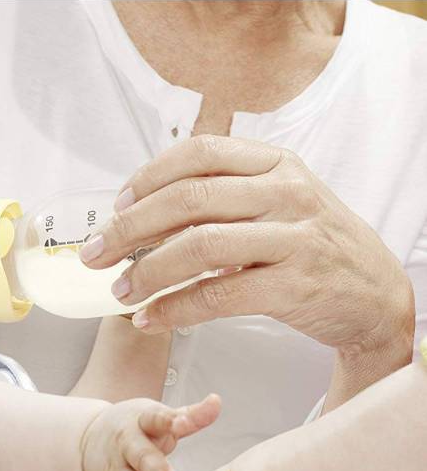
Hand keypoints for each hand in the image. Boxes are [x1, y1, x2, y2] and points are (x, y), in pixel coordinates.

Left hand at [80, 135, 413, 354]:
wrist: (376, 295)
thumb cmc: (314, 247)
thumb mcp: (280, 201)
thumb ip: (225, 194)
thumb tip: (143, 207)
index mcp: (276, 163)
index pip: (198, 153)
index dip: (147, 177)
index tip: (117, 205)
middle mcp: (286, 192)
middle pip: (187, 199)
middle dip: (129, 228)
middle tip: (96, 254)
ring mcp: (293, 238)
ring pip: (198, 247)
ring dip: (146, 272)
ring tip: (120, 290)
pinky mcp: (295, 285)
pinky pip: (218, 295)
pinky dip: (174, 308)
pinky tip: (150, 317)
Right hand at [80, 394, 221, 470]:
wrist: (89, 438)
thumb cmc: (138, 427)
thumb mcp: (158, 416)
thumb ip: (189, 415)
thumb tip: (217, 401)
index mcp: (142, 423)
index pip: (159, 419)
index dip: (174, 420)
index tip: (185, 423)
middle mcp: (127, 449)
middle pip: (143, 459)